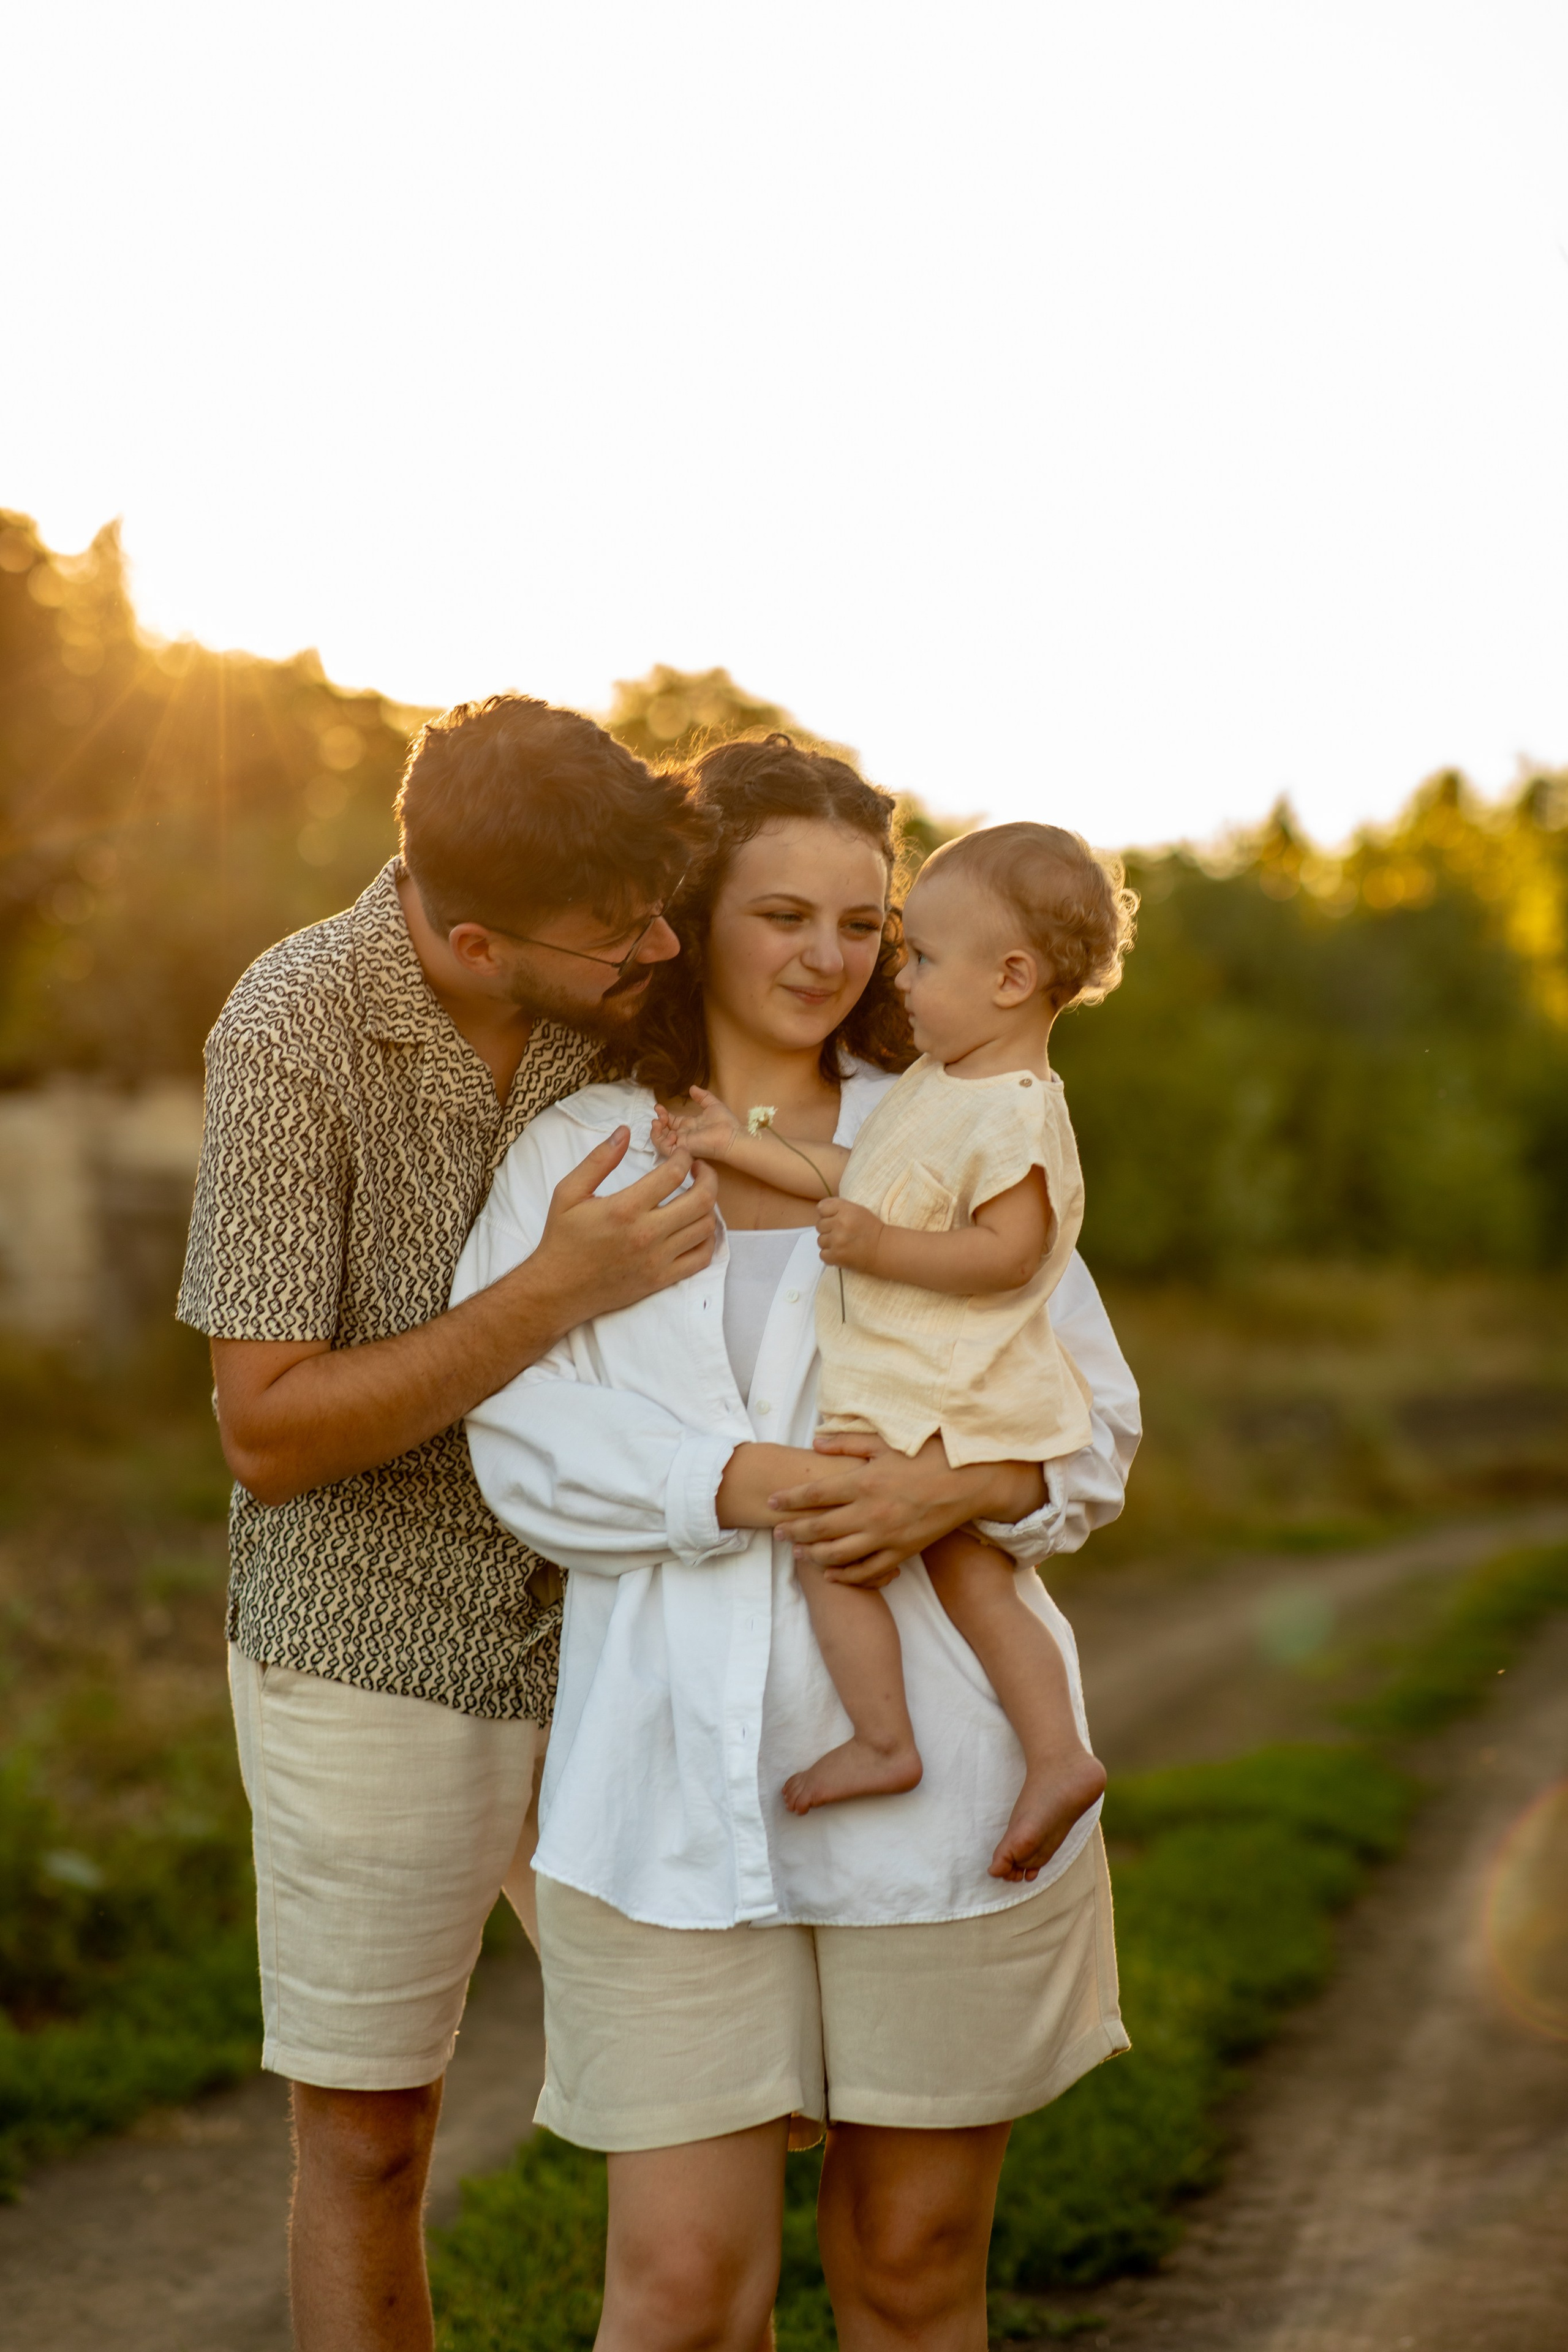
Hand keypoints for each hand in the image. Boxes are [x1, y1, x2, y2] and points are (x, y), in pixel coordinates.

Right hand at [530, 1128, 717, 1322]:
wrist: (558, 1289)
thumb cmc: (563, 1239)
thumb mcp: (569, 1192)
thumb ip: (598, 1160)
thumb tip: (624, 1131)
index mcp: (625, 1208)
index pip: (673, 1174)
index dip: (684, 1157)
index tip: (682, 1153)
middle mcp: (647, 1234)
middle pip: (701, 1200)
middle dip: (707, 1177)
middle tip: (700, 1170)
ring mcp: (658, 1259)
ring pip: (705, 1228)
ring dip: (709, 1207)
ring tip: (698, 1196)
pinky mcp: (662, 1279)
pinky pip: (701, 1258)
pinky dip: (707, 1240)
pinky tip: (697, 1228)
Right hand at [652, 1085, 740, 1165]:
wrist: (731, 1137)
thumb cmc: (725, 1123)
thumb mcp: (712, 1104)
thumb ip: (702, 1096)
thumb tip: (692, 1087)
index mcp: (689, 1125)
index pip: (671, 1121)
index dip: (663, 1114)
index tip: (658, 1106)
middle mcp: (684, 1135)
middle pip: (663, 1130)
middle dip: (658, 1121)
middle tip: (659, 1112)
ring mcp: (682, 1143)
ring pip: (660, 1140)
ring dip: (656, 1131)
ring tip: (658, 1121)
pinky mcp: (682, 1150)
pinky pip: (665, 1148)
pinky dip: (661, 1140)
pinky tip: (669, 1132)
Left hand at [767, 1434, 987, 1584]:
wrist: (968, 1482)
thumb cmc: (929, 1455)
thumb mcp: (886, 1443)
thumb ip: (848, 1442)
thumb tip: (815, 1442)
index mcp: (864, 1482)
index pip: (815, 1494)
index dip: (788, 1499)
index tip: (770, 1501)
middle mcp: (870, 1512)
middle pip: (819, 1527)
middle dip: (793, 1531)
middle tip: (776, 1533)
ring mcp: (885, 1536)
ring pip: (838, 1553)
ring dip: (813, 1555)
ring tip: (797, 1553)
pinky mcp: (902, 1552)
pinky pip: (867, 1570)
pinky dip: (846, 1575)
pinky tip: (831, 1574)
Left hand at [816, 1196, 882, 1271]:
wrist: (883, 1249)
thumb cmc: (870, 1228)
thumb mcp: (857, 1210)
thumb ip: (838, 1207)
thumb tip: (820, 1209)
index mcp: (845, 1210)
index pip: (821, 1208)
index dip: (827, 1214)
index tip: (835, 1219)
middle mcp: (840, 1224)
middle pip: (819, 1225)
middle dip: (829, 1229)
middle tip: (842, 1233)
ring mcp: (837, 1241)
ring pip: (820, 1240)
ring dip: (829, 1243)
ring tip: (842, 1244)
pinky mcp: (836, 1256)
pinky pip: (822, 1255)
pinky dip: (830, 1255)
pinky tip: (841, 1253)